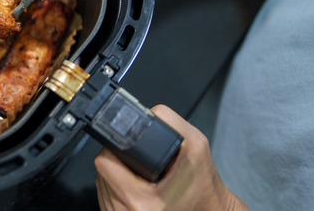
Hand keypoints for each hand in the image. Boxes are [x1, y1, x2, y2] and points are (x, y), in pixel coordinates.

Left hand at [94, 104, 249, 210]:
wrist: (211, 210)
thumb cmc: (204, 187)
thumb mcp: (196, 145)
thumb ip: (169, 121)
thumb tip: (146, 112)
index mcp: (141, 200)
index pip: (104, 163)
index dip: (114, 149)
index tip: (126, 149)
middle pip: (101, 172)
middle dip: (118, 161)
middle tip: (139, 163)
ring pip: (102, 184)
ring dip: (116, 175)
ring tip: (140, 176)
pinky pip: (107, 196)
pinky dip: (117, 188)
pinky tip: (137, 186)